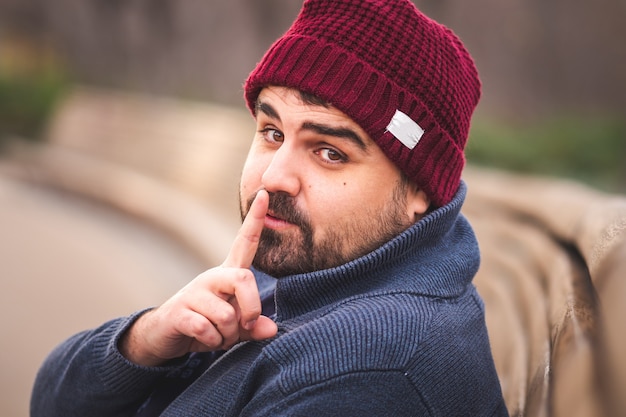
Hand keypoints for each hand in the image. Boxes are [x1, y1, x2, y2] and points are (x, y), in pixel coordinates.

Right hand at [119, 190, 277, 366]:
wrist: (163, 337)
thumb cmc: (205, 326)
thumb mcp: (233, 327)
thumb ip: (253, 327)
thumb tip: (272, 329)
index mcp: (226, 275)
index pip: (245, 242)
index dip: (256, 220)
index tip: (266, 194)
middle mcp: (211, 277)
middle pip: (243, 279)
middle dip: (251, 309)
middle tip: (245, 326)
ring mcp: (193, 292)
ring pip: (227, 316)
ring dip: (227, 335)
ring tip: (216, 336)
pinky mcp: (179, 312)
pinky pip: (207, 330)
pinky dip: (210, 342)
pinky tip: (201, 339)